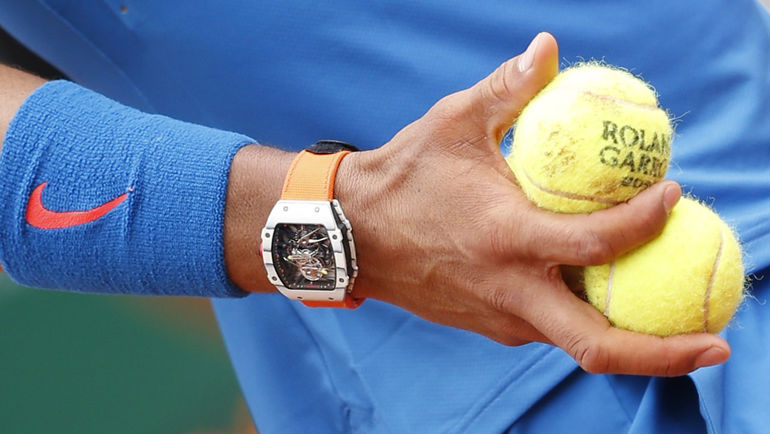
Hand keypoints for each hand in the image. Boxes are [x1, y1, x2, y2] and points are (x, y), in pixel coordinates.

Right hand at [338, 32, 729, 376]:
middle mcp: (508, 291)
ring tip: (673, 309)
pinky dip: (588, 317)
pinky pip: (551, 329)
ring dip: (632, 334)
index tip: (674, 194)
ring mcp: (499, 317)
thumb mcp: (454, 123)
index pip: (595, 245)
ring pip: (578, 342)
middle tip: (719, 344)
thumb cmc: (404, 176)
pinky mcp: (490, 325)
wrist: (352, 234)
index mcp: (505, 238)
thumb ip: (508, 90)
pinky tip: (602, 287)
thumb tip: (548, 48)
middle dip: (664, 353)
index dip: (646, 223)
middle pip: (597, 346)